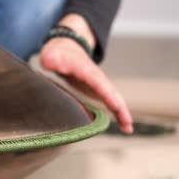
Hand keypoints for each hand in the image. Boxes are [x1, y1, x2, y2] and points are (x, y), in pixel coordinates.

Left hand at [39, 15, 132, 133]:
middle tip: (127, 122)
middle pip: (112, 93)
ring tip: (128, 129)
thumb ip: (51, 58)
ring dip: (122, 114)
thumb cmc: (58, 54)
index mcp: (86, 70)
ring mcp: (100, 84)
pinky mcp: (99, 91)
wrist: (66, 50)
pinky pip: (111, 103)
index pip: (98, 82)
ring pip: (115, 99)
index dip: (107, 94)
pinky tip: (124, 127)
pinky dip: (118, 114)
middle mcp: (97, 78)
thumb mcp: (52, 55)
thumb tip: (50, 61)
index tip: (116, 106)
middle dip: (120, 107)